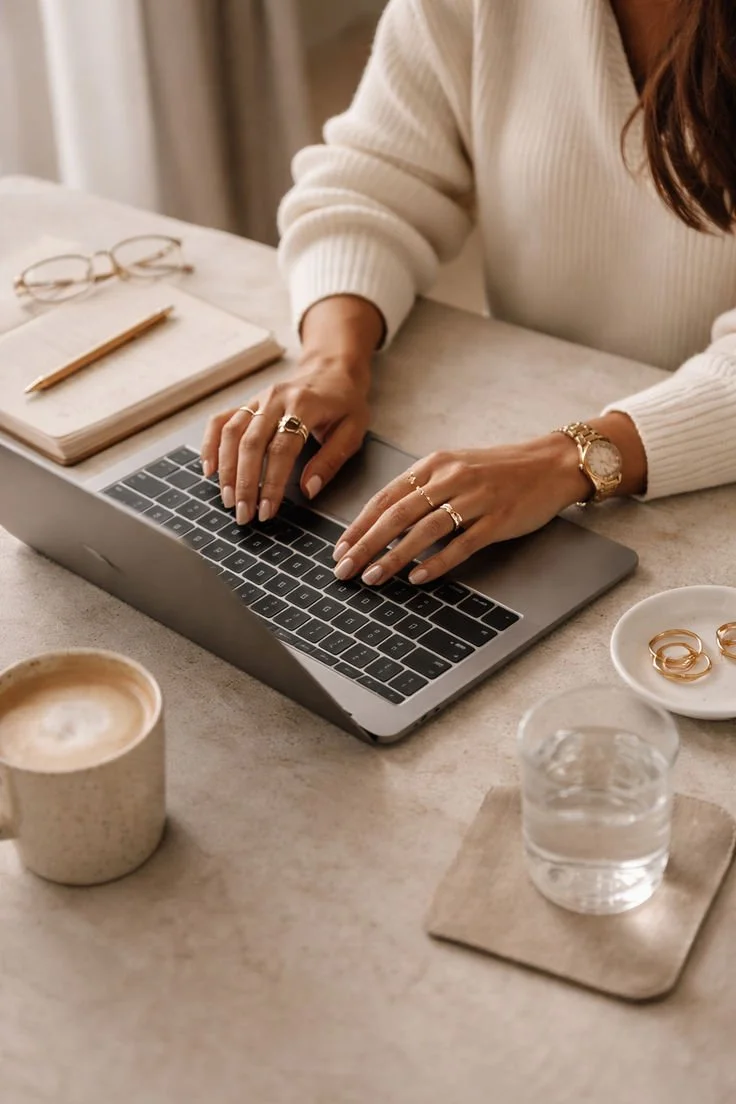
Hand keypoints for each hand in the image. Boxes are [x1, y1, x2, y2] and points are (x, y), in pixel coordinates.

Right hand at [200, 353, 370, 523]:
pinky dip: (210, 444)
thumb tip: (308, 490)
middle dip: (244, 483)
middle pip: (251, 443)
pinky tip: (209, 469)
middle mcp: (275, 399)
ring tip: (228, 499)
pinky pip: (221, 421)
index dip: (271, 483)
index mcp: (304, 404)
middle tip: (243, 514)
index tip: (267, 510)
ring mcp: (258, 399)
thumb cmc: (344, 402)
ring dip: (226, 470)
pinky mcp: (248, 403)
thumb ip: (331, 460)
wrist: (332, 369)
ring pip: (231, 433)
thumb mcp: (353, 430)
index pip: (281, 449)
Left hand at [332, 436, 588, 585]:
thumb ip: (423, 489)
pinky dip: (437, 562)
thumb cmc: (500, 470)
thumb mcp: (455, 468)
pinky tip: (417, 578)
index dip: (359, 525)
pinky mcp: (499, 519)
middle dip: (366, 544)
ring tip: (373, 577)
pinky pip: (462, 544)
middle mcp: (451, 478)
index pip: (387, 497)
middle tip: (344, 568)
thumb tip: (384, 521)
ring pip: (425, 530)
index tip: (340, 548)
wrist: (551, 463)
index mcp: (435, 464)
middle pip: (398, 515)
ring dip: (394, 556)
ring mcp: (476, 498)